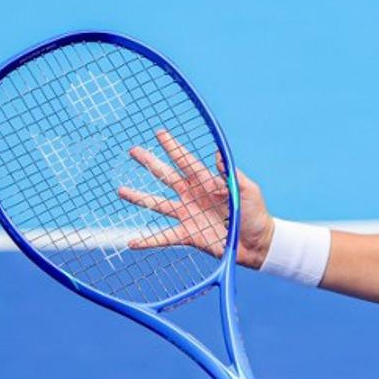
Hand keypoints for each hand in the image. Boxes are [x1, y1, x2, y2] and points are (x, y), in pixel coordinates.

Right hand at [117, 129, 276, 267]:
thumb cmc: (256, 215)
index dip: (173, 148)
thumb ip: (231, 175)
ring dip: (139, 198)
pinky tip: (132, 242)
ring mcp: (189, 215)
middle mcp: (194, 196)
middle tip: (133, 151)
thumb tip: (218, 154)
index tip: (159, 133)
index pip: (186, 161)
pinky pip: (164, 236)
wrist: (258, 244)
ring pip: (158, 204)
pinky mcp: (188, 235)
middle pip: (166, 176)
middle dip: (150, 163)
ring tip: (121, 191)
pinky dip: (148, 240)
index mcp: (208, 182)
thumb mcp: (247, 191)